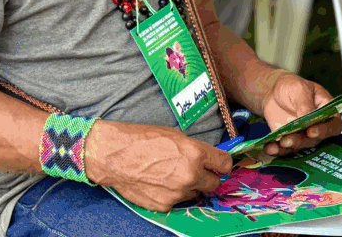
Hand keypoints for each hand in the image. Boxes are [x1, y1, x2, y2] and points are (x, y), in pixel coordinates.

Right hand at [85, 121, 232, 211]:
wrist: (115, 155)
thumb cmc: (143, 139)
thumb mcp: (174, 136)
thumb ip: (195, 149)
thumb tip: (208, 159)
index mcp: (195, 154)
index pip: (225, 164)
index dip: (222, 163)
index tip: (219, 164)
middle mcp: (191, 175)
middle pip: (214, 183)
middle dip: (208, 177)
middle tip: (196, 170)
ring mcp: (178, 193)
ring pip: (196, 193)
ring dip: (190, 186)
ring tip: (171, 174)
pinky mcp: (166, 205)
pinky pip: (178, 201)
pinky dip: (173, 194)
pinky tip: (159, 183)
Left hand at [259, 72, 340, 156]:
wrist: (274, 92)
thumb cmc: (293, 87)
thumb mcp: (300, 89)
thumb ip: (305, 104)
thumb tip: (307, 119)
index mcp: (327, 113)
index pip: (333, 126)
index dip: (325, 131)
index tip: (311, 131)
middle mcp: (318, 128)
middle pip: (315, 140)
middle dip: (302, 141)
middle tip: (289, 139)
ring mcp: (304, 136)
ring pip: (300, 146)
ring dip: (290, 147)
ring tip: (279, 143)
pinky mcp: (290, 141)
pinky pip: (285, 149)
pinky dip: (277, 149)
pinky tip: (269, 148)